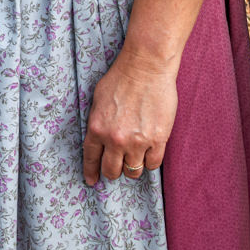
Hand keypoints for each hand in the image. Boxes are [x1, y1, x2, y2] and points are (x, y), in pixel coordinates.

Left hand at [82, 47, 178, 186]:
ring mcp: (137, 141)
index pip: (91, 158)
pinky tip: (149, 153)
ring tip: (135, 158)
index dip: (91, 172)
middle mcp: (115, 139)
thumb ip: (98, 121)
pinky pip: (153, 164)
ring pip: (133, 171)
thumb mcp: (98, 99)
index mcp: (97, 128)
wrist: (146, 68)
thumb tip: (98, 137)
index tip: (92, 181)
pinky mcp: (158, 140)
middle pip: (112, 171)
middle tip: (117, 168)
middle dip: (113, 172)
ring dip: (133, 167)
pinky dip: (150, 161)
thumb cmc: (121, 78)